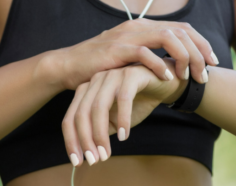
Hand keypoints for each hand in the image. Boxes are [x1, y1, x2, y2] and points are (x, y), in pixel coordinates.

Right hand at [45, 18, 217, 90]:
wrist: (68, 66)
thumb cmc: (102, 65)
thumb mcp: (131, 56)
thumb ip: (152, 53)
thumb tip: (179, 63)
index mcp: (145, 26)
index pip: (182, 28)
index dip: (202, 43)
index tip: (213, 61)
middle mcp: (139, 26)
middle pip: (180, 31)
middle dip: (199, 52)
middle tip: (206, 74)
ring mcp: (127, 36)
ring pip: (166, 37)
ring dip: (183, 57)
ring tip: (190, 77)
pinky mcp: (115, 50)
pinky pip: (143, 53)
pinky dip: (159, 64)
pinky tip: (168, 77)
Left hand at [61, 58, 189, 165]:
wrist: (164, 83)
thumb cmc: (137, 101)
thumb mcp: (115, 120)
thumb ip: (101, 130)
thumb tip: (87, 152)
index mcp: (88, 90)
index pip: (71, 117)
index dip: (72, 141)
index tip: (77, 162)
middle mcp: (96, 80)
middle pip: (82, 113)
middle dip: (86, 140)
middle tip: (94, 160)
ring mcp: (113, 75)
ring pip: (99, 106)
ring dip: (101, 133)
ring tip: (106, 152)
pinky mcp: (131, 74)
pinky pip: (123, 98)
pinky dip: (123, 119)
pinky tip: (125, 135)